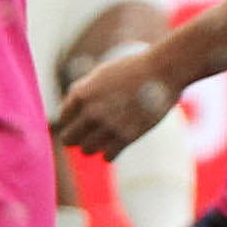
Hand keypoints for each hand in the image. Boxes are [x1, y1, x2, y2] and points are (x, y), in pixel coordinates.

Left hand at [51, 46, 179, 156]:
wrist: (163, 71)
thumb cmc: (133, 69)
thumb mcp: (101, 74)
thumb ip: (82, 91)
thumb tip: (68, 112)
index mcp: (82, 94)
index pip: (62, 119)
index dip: (70, 121)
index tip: (81, 120)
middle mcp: (92, 111)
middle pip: (69, 139)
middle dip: (76, 138)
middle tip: (86, 136)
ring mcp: (109, 125)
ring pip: (87, 150)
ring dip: (93, 147)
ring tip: (103, 139)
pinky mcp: (128, 137)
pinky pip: (108, 157)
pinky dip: (110, 153)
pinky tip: (116, 145)